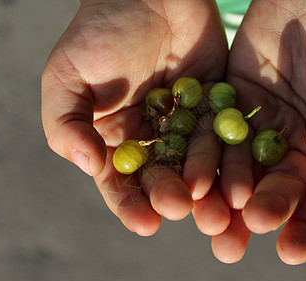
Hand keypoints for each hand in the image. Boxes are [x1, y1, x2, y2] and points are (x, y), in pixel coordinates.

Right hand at [41, 0, 228, 234]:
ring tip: (216, 208)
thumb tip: (87, 165)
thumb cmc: (98, 33)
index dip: (130, 204)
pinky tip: (239, 176)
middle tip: (182, 210)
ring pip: (197, 163)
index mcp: (114, 140)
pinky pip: (224, 134)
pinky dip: (231, 156)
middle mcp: (151, 139)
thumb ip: (66, 123)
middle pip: (162, 178)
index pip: (120, 182)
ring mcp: (185, 124)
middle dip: (171, 198)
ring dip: (206, 187)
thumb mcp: (66, 77)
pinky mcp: (215, 106)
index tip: (144, 222)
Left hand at [209, 0, 305, 263]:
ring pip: (237, 166)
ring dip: (219, 197)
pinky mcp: (230, 99)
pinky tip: (186, 179)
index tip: (290, 251)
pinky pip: (213, 129)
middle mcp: (293, 144)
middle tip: (229, 246)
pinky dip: (200, 154)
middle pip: (272, 188)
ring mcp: (258, 124)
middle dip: (253, 216)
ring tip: (203, 223)